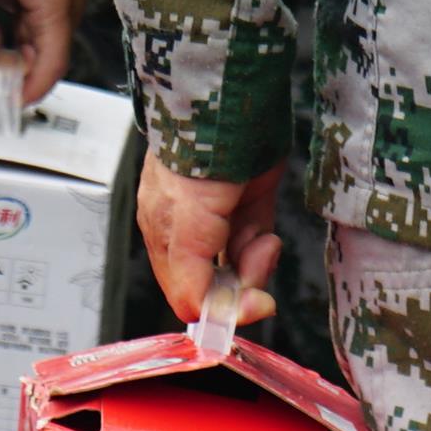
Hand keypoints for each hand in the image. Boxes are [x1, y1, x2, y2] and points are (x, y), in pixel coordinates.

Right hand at [137, 158, 284, 333]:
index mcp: (163, 237)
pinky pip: (258, 242)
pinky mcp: (251, 204)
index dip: (217, 309)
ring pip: (242, 266)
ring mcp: (223, 218)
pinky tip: (266, 237)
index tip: (243, 310)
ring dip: (256, 264)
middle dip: (242, 286)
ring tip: (261, 243)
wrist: (226, 113)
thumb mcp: (182, 234)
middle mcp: (191, 231)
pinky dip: (265, 249)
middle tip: (256, 282)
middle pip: (219, 284)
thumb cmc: (191, 164)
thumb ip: (188, 281)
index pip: (188, 293)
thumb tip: (197, 318)